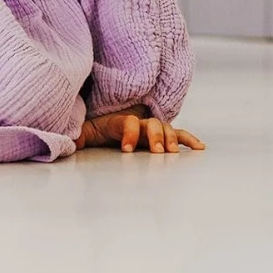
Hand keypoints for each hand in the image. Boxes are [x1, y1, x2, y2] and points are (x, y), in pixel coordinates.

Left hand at [77, 108, 204, 154]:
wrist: (106, 120)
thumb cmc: (96, 128)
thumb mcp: (85, 130)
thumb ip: (79, 134)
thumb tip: (73, 141)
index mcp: (119, 121)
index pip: (127, 122)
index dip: (129, 133)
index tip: (127, 149)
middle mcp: (138, 122)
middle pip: (151, 124)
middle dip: (155, 136)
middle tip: (156, 151)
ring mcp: (150, 127)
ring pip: (165, 128)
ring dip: (171, 139)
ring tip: (173, 152)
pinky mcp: (159, 134)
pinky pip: (177, 134)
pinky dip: (188, 139)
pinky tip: (199, 148)